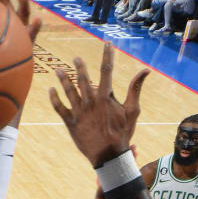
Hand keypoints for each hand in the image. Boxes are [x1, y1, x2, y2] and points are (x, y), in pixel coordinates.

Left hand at [49, 45, 147, 166]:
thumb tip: (146, 70)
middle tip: (76, 58)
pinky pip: (59, 108)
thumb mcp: (132, 110)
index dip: (107, 55)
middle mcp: (90, 101)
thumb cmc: (122, 133)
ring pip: (69, 91)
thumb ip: (136, 88)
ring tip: (58, 70)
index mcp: (105, 97)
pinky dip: (55, 99)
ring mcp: (79, 112)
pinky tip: (51, 90)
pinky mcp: (70, 122)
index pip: (107, 70)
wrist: (108, 155)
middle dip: (79, 66)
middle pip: (83, 78)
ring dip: (63, 79)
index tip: (107, 43)